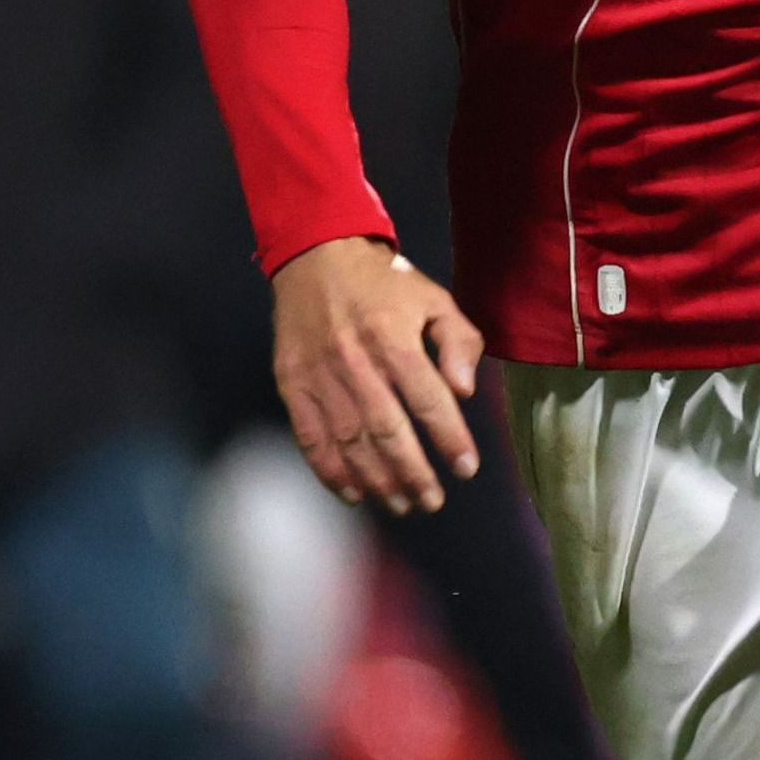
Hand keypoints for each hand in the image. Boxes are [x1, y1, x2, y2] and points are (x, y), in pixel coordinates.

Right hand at [275, 235, 483, 513]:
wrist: (316, 255)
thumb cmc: (384, 282)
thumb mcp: (434, 299)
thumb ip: (459, 343)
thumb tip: (465, 391)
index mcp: (394, 340)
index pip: (429, 402)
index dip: (450, 440)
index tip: (467, 469)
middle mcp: (356, 362)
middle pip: (388, 431)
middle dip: (413, 474)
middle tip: (432, 501)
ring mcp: (320, 375)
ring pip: (350, 441)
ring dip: (376, 480)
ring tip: (400, 504)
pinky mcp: (292, 383)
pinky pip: (310, 437)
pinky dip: (330, 470)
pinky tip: (353, 492)